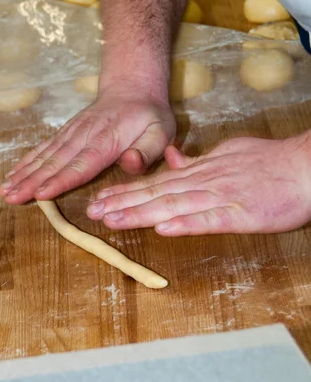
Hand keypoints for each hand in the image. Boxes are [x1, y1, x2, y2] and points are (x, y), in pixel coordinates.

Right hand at [0, 83, 175, 204]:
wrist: (133, 87)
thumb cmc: (149, 116)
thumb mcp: (160, 131)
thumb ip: (147, 151)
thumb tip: (129, 163)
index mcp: (107, 141)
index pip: (81, 164)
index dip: (61, 180)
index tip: (41, 194)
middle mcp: (84, 136)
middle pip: (55, 162)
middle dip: (32, 181)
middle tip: (11, 198)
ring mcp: (72, 132)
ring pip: (45, 155)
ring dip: (23, 173)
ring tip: (4, 190)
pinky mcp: (66, 132)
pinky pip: (44, 147)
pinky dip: (27, 160)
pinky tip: (12, 173)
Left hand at [87, 134, 310, 234]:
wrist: (303, 167)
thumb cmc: (269, 162)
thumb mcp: (228, 153)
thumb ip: (198, 160)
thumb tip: (172, 160)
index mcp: (201, 171)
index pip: (157, 182)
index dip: (127, 192)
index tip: (102, 200)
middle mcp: (204, 182)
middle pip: (156, 193)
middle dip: (122, 203)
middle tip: (92, 212)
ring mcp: (221, 197)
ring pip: (174, 205)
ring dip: (141, 213)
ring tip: (112, 220)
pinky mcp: (241, 213)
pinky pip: (210, 219)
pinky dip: (185, 223)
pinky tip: (162, 229)